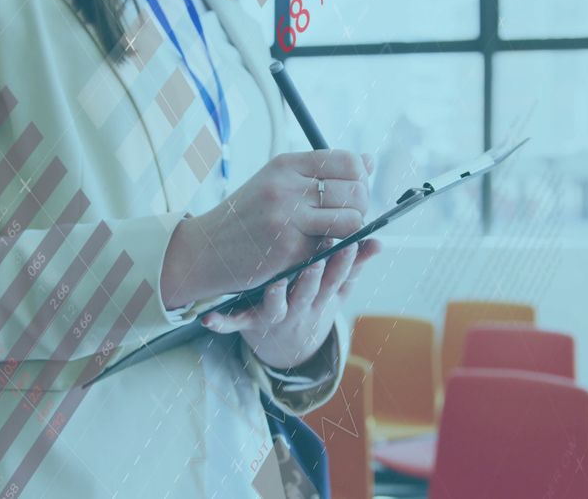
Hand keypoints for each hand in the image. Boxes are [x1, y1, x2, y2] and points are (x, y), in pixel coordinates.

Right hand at [161, 150, 372, 308]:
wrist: (206, 250)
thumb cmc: (247, 217)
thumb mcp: (279, 182)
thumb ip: (323, 172)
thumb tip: (369, 161)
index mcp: (286, 164)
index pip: (349, 162)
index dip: (360, 180)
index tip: (351, 194)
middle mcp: (288, 187)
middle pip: (357, 191)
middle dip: (361, 208)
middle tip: (347, 219)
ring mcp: (289, 218)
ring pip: (353, 220)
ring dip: (352, 232)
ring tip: (335, 235)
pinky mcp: (290, 250)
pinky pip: (332, 248)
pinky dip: (330, 252)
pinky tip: (312, 251)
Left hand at [201, 239, 381, 368]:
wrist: (286, 346)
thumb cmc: (312, 304)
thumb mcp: (335, 291)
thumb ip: (354, 266)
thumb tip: (378, 241)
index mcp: (321, 297)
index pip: (336, 279)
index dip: (344, 262)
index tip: (350, 241)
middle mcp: (300, 308)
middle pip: (309, 292)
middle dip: (314, 276)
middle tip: (317, 256)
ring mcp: (275, 317)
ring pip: (277, 307)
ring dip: (277, 296)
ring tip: (277, 282)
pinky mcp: (251, 323)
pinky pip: (236, 324)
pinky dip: (223, 323)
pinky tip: (208, 318)